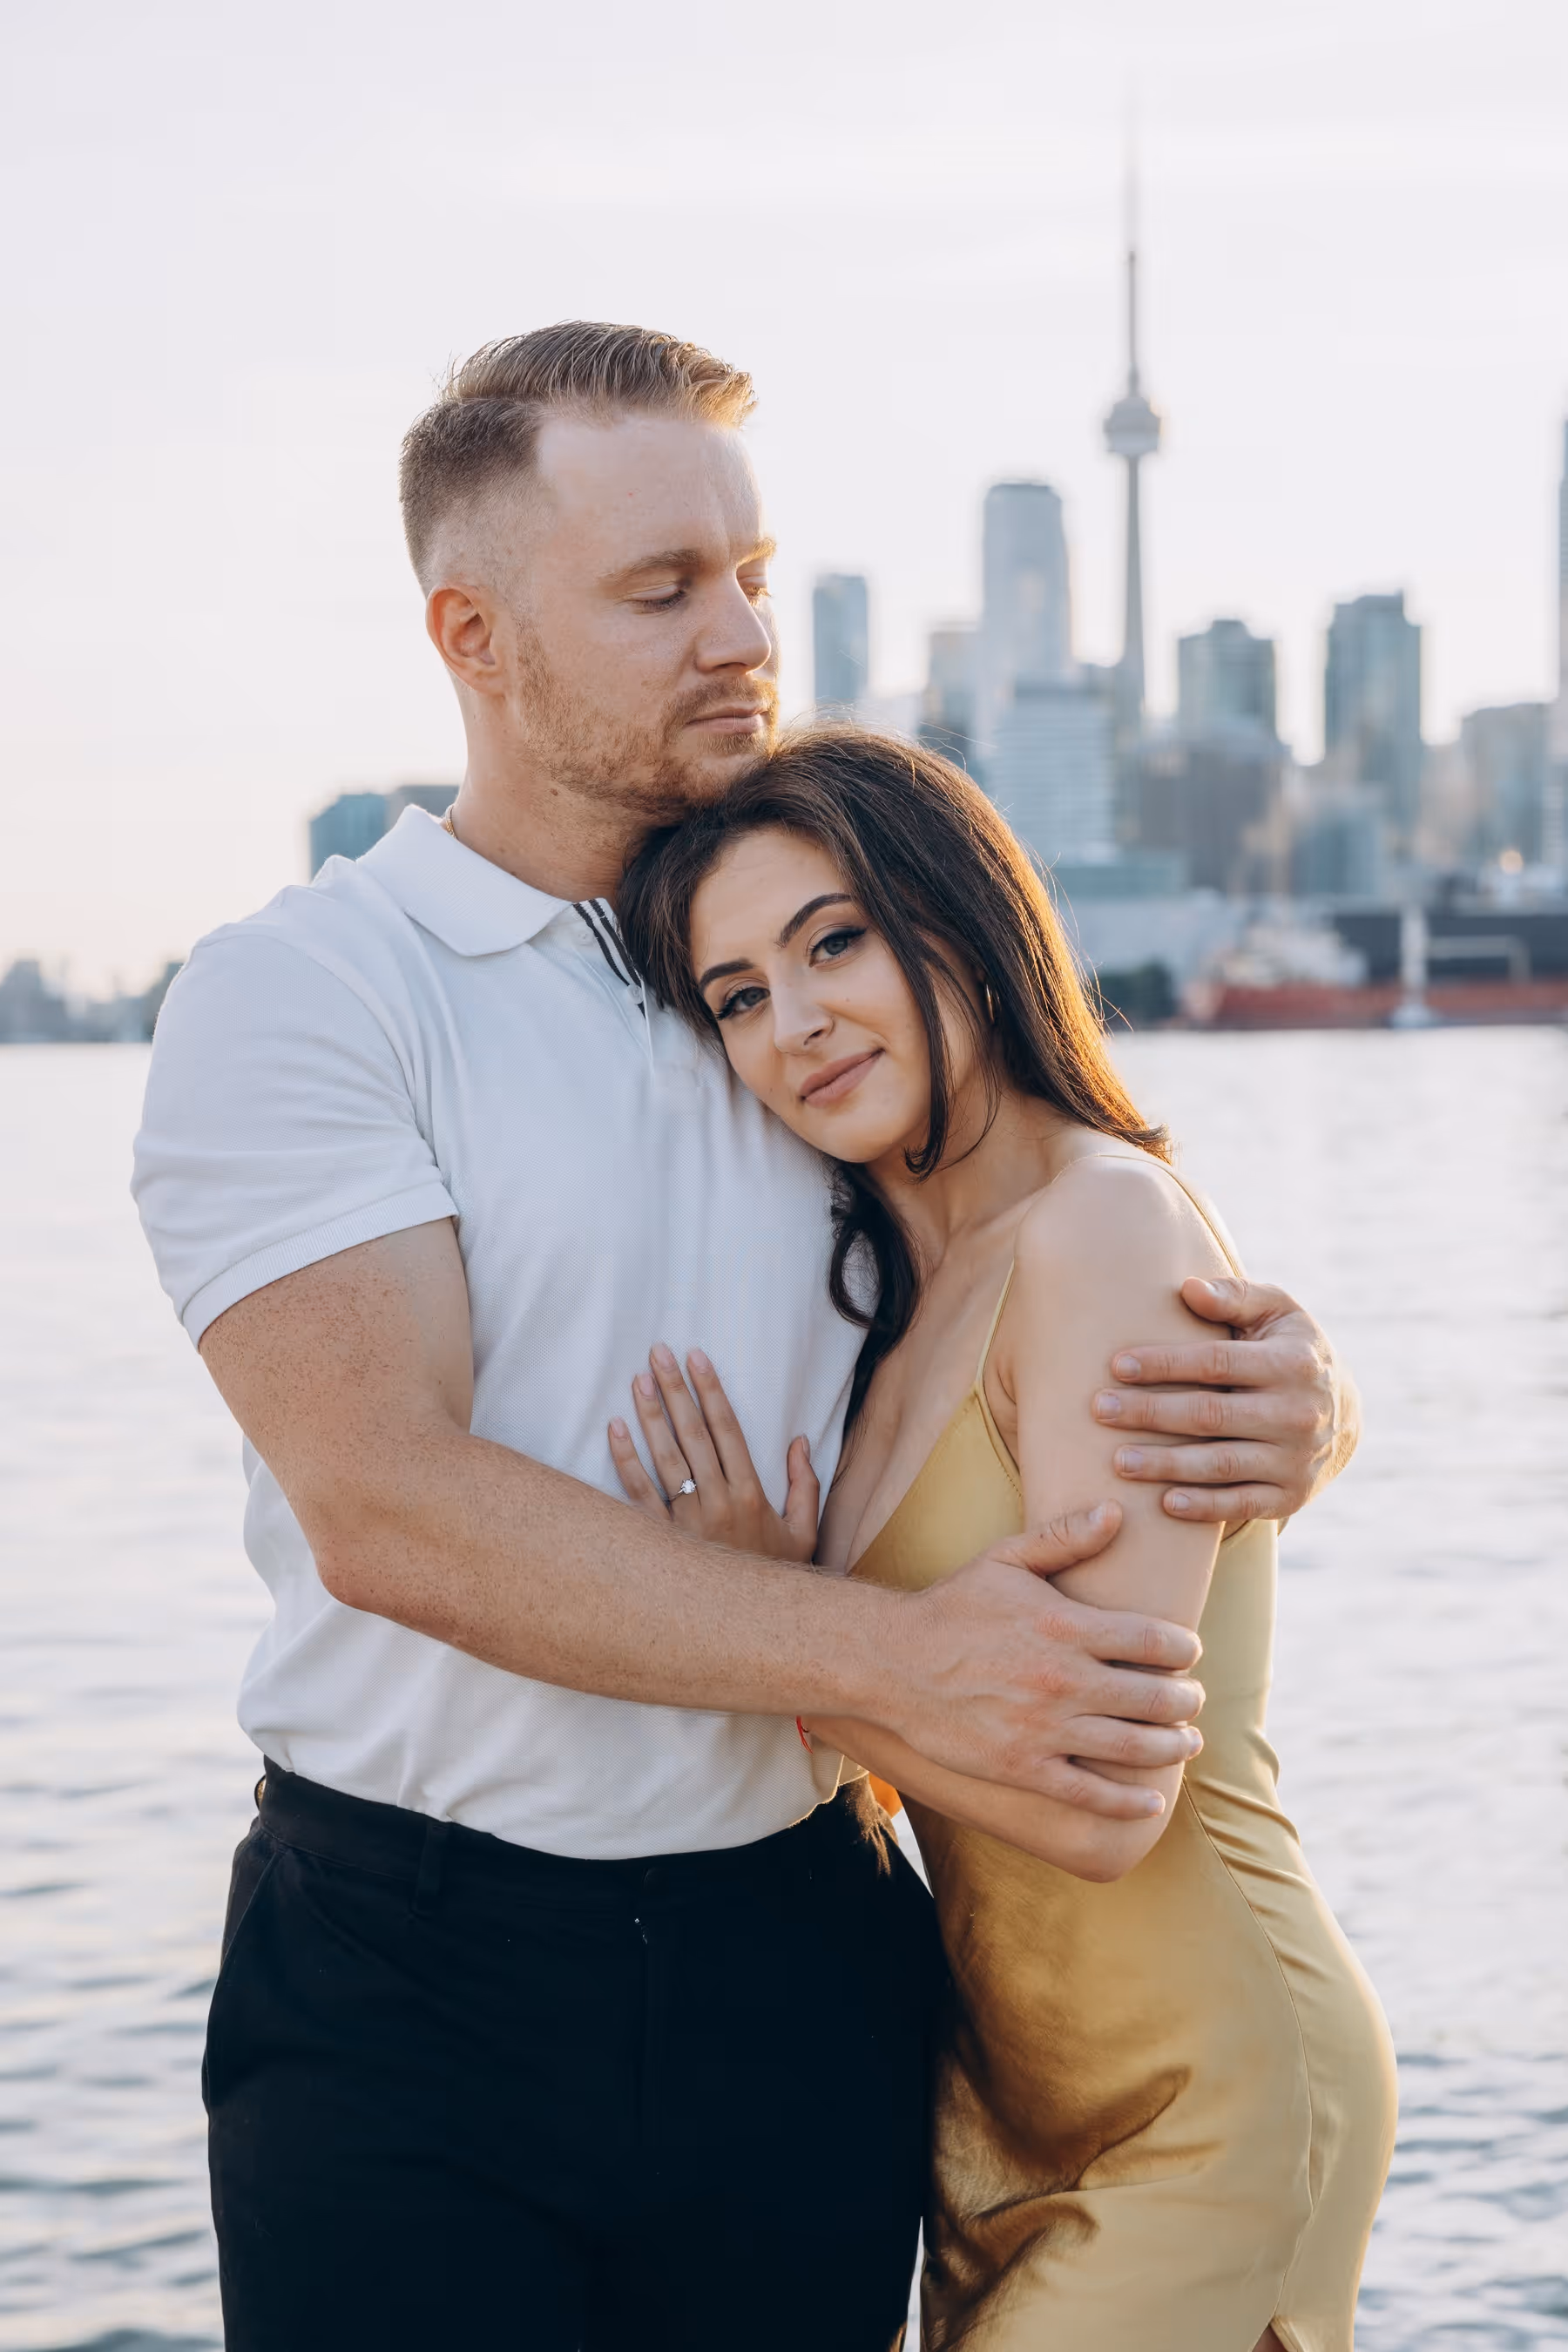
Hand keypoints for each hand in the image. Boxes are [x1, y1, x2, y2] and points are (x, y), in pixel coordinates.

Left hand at [609, 1343, 819, 1563]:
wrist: (749, 1630)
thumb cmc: (775, 1578)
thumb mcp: (805, 1534)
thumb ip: (806, 1485)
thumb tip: (800, 1441)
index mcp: (751, 1495)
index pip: (728, 1429)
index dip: (711, 1390)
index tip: (697, 1357)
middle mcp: (717, 1503)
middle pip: (693, 1434)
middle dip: (675, 1390)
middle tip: (658, 1353)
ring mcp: (685, 1523)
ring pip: (664, 1458)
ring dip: (650, 1415)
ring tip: (638, 1379)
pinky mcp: (659, 1541)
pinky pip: (637, 1495)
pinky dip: (624, 1461)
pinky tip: (614, 1429)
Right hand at [824, 1503, 1207, 1819]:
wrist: (892, 1662)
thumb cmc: (952, 1607)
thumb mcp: (1004, 1558)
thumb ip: (1064, 1537)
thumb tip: (1115, 1511)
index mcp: (1064, 1625)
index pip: (1152, 1641)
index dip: (1183, 1649)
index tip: (1188, 1653)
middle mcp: (1062, 1679)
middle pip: (1154, 1698)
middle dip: (1185, 1702)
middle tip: (1192, 1701)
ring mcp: (1044, 1728)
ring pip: (1133, 1748)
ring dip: (1172, 1748)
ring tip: (1185, 1742)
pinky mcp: (1023, 1767)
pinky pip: (1090, 1793)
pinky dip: (1128, 1802)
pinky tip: (1150, 1802)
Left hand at [1091, 1276, 1350, 1524]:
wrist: (1344, 1415)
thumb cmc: (1289, 1350)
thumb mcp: (1277, 1312)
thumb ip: (1235, 1295)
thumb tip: (1188, 1288)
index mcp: (1292, 1363)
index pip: (1216, 1362)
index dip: (1165, 1364)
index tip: (1117, 1365)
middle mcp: (1298, 1414)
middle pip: (1210, 1415)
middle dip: (1150, 1413)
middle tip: (1100, 1410)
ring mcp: (1296, 1460)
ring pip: (1220, 1465)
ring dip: (1165, 1465)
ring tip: (1118, 1460)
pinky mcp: (1291, 1497)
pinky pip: (1240, 1505)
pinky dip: (1203, 1506)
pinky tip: (1163, 1503)